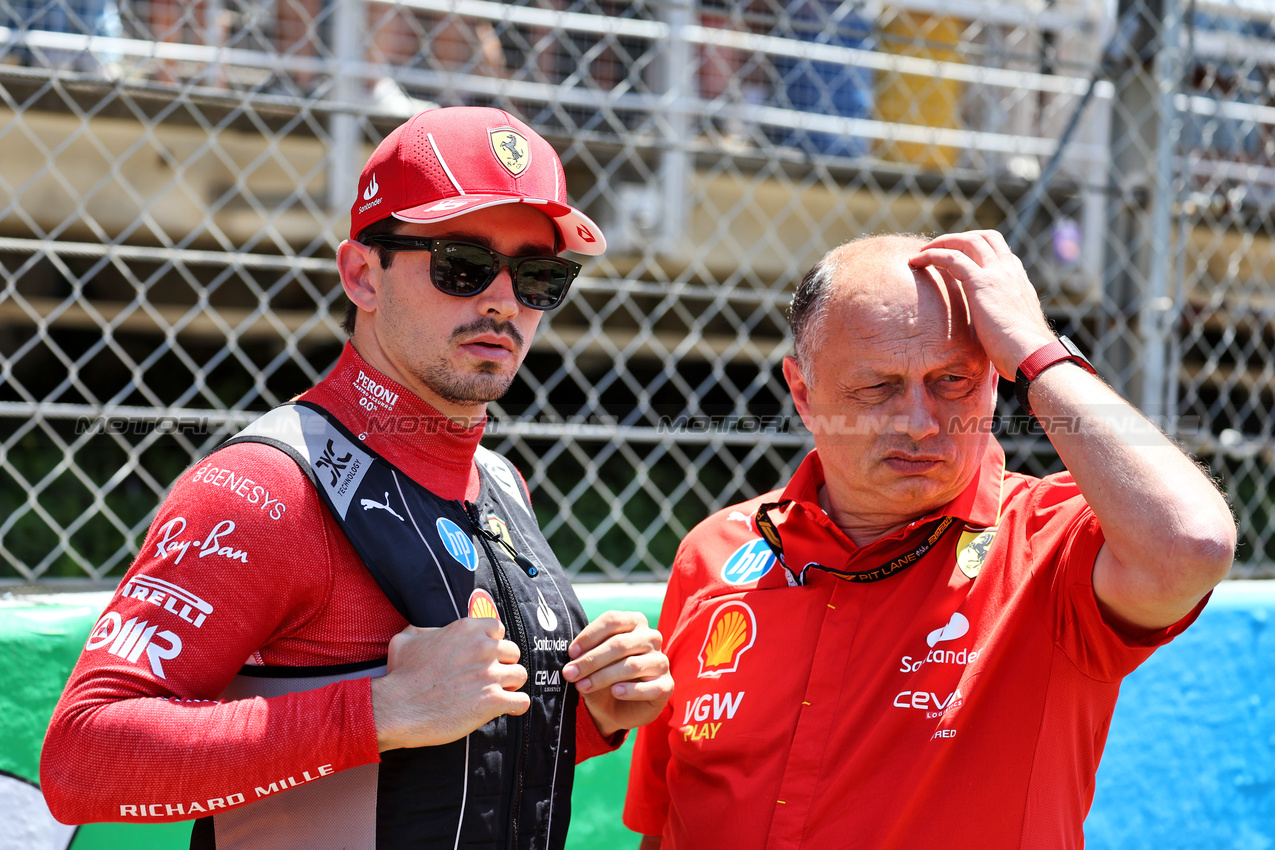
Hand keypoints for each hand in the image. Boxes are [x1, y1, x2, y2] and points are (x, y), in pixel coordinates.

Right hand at [371, 617, 528, 751]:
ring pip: (520, 675)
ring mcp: (490, 674)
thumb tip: (433, 633)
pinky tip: (503, 708)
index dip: (491, 644)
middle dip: (503, 664)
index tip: (482, 656)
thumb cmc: (400, 675)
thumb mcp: (407, 639)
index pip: (498, 629)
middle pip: (513, 652)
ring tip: (495, 693)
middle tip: (488, 677)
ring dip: (510, 685)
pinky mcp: (493, 701)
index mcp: (467, 629)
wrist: (396, 708)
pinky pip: (521, 701)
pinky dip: (515, 705)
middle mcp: (483, 647)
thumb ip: (427, 631)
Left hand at [562, 610, 671, 738]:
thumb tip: (572, 657)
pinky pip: (650, 687)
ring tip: (583, 686)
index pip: (612, 620)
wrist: (617, 709)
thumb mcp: (592, 662)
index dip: (589, 636)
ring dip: (603, 677)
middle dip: (591, 660)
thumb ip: (584, 655)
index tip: (571, 653)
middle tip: (570, 673)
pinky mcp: (667, 685)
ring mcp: (661, 662)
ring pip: (632, 665)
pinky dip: (630, 690)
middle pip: (620, 644)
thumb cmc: (604, 677)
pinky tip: (615, 692)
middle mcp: (651, 637)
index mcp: (634, 622)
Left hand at [909, 229, 1055, 378]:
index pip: (999, 252)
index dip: (976, 249)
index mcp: (1018, 280)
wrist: (1031, 353)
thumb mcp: (1014, 327)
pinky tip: (917, 261)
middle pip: (985, 237)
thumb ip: (1003, 319)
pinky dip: (933, 254)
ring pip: (968, 241)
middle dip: (959, 238)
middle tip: (938, 248)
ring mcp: (996, 273)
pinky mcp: (981, 282)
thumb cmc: (1021, 351)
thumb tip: (994, 334)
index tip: (957, 257)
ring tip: (922, 253)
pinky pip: (952, 258)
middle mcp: (1009, 270)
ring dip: (943, 242)